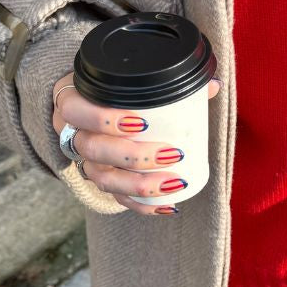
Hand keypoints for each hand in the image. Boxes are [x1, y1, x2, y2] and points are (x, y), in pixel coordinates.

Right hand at [51, 72, 221, 215]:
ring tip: (175, 182)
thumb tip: (213, 86)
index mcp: (73, 101)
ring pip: (103, 180)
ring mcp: (84, 161)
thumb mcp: (127, 80)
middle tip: (173, 153)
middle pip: (95, 149)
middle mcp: (73, 134)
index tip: (142, 122)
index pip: (77, 111)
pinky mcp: (98, 181)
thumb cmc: (113, 92)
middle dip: (135, 156)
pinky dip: (142, 205)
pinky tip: (168, 206)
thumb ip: (168, 80)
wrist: (89, 106)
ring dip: (140, 185)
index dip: (105, 119)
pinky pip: (114, 199)